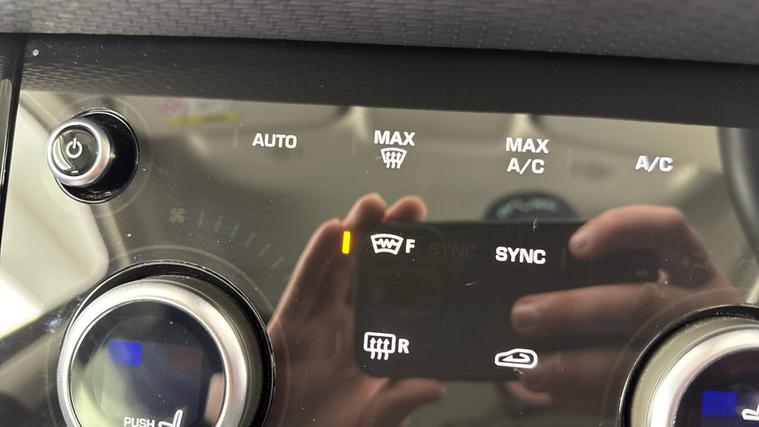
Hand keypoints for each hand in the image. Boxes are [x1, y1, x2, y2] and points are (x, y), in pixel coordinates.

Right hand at [267, 194, 444, 426]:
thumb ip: (401, 400)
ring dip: (356, 234)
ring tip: (373, 205)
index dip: (412, 268)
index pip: (395, 297)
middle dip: (388, 237)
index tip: (432, 240)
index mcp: (373, 343)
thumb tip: (436, 385)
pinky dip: (317, 256)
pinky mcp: (290, 321)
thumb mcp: (374, 418)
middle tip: (409, 208)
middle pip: (369, 271)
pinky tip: (334, 231)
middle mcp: (348, 325)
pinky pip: (305, 283)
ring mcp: (319, 320)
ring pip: (340, 267)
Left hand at [508, 206, 740, 409]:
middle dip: (574, 310)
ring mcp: (690, 354)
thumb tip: (529, 295)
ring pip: (633, 358)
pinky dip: (582, 395)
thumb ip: (595, 280)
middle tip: (524, 315)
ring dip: (573, 365)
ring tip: (530, 368)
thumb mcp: (635, 284)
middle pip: (640, 303)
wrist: (697, 373)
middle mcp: (697, 306)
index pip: (666, 230)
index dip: (622, 230)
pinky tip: (552, 390)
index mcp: (688, 267)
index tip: (576, 246)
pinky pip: (626, 395)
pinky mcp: (676, 390)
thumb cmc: (648, 315)